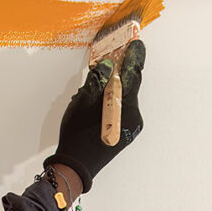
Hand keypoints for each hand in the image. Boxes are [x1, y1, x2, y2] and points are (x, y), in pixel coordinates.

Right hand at [44, 39, 145, 192]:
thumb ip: (96, 81)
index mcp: (124, 107)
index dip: (134, 56)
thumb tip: (107, 64)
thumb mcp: (81, 104)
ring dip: (115, 90)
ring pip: (125, 100)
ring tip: (100, 85)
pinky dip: (114, 103)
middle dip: (121, 73)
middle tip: (113, 59)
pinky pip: (123, 111)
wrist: (76, 167)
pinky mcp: (126, 134)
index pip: (134, 74)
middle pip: (130, 87)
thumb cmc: (76, 136)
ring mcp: (131, 127)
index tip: (135, 43)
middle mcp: (133, 116)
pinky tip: (101, 104)